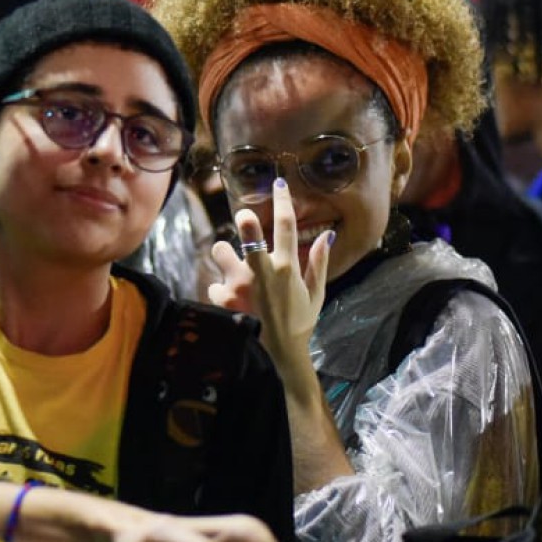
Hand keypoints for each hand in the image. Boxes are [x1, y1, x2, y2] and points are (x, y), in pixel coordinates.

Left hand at [208, 185, 331, 368]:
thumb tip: (326, 235)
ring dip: (224, 256)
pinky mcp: (222, 300)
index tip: (278, 183)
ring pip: (221, 250)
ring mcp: (240, 285)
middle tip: (244, 216)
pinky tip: (230, 301)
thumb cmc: (299, 324)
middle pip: (250, 234)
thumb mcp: (315, 295)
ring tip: (232, 270)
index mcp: (286, 268)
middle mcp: (262, 272)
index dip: (282, 201)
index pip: (286, 225)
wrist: (276, 357)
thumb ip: (318, 263)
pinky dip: (220, 289)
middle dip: (247, 221)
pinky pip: (214, 283)